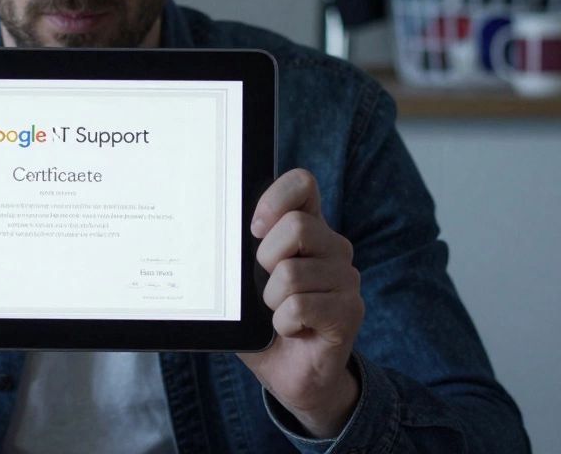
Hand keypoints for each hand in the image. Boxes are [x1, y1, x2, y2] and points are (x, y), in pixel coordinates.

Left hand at [237, 169, 363, 438]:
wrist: (292, 375)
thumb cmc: (263, 324)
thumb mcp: (243, 284)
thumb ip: (238, 256)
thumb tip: (210, 233)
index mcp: (307, 229)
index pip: (302, 185)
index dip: (275, 198)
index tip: (253, 229)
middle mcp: (332, 247)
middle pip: (297, 226)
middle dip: (265, 259)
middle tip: (264, 288)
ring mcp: (346, 278)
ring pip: (292, 272)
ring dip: (271, 301)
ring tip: (278, 314)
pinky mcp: (350, 311)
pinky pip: (301, 306)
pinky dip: (283, 323)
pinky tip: (291, 330)